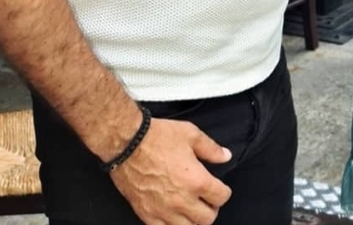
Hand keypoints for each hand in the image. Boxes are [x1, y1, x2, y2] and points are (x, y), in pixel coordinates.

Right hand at [109, 118, 232, 224]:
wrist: (127, 143)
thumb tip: (225, 156)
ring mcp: (163, 210)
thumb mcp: (191, 135)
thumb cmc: (157, 137)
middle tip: (206, 199)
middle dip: (211, 208)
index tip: (219, 188)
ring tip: (191, 208)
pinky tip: (172, 216)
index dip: (223, 192)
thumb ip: (211, 149)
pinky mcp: (146, 214)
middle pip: (207, 218)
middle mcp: (182, 200)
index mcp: (197, 180)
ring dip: (193, 220)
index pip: (221, 197)